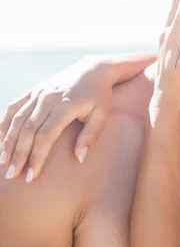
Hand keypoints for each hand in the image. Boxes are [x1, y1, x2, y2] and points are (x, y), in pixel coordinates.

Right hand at [0, 57, 111, 180]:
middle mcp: (47, 99)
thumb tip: (79, 158)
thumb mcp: (102, 115)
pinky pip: (14, 107)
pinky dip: (4, 123)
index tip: (31, 176)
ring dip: (8, 142)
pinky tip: (1, 139)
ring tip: (4, 162)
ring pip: (16, 120)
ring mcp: (38, 93)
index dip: (36, 157)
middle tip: (12, 175)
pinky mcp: (33, 90)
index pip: (45, 136)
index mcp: (65, 107)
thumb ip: (90, 136)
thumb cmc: (99, 96)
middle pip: (27, 131)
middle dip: (19, 155)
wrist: (93, 70)